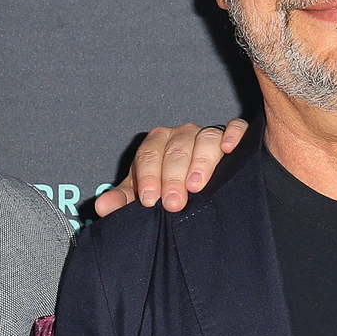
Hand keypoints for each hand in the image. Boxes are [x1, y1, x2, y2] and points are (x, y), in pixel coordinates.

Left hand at [94, 119, 247, 215]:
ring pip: (204, 139)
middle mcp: (180, 134)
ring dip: (200, 162)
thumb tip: (102, 207)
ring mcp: (205, 133)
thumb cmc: (165, 187)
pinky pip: (234, 128)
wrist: (194, 184)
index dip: (149, 176)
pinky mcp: (230, 135)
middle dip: (173, 176)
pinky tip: (229, 149)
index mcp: (155, 143)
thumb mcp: (143, 194)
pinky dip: (233, 135)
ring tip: (197, 186)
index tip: (150, 200)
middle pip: (176, 149)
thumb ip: (123, 200)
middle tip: (174, 203)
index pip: (149, 154)